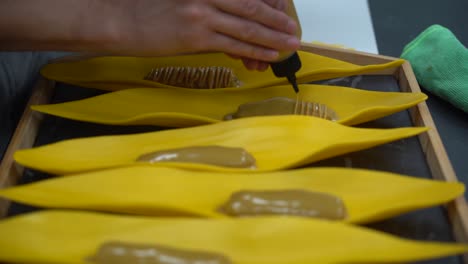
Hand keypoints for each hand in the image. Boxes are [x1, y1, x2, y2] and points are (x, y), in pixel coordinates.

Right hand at [93, 0, 299, 63]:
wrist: (118, 20)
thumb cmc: (147, 8)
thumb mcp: (183, 0)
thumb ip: (210, 8)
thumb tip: (233, 26)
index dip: (268, 5)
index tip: (281, 13)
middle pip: (252, 7)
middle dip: (276, 20)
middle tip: (293, 29)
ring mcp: (201, 14)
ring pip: (246, 27)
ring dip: (272, 37)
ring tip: (289, 44)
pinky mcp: (195, 36)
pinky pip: (232, 44)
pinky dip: (253, 50)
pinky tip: (267, 55)